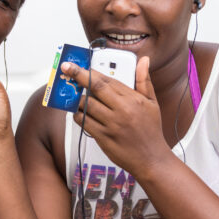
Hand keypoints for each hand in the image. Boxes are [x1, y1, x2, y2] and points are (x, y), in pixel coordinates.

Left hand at [63, 56, 170, 173]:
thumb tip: (143, 60)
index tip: (76, 65)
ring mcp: (111, 125)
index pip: (106, 80)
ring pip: (86, 105)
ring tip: (73, 94)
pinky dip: (78, 115)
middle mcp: (122, 110)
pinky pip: (84, 122)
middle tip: (66, 69)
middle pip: (95, 89)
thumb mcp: (152, 102)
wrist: (151, 159)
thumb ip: (144, 80)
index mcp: (133, 99)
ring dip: (77, 98)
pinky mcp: (104, 138)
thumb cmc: (151, 130)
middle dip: (77, 77)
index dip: (89, 71)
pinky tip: (79, 112)